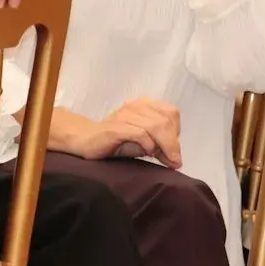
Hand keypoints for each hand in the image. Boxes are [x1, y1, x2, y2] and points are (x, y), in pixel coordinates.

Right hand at [59, 101, 181, 169]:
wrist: (87, 141)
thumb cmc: (117, 142)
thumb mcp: (143, 143)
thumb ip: (160, 146)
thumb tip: (177, 160)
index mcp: (144, 104)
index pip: (171, 113)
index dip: (176, 131)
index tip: (174, 151)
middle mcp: (135, 105)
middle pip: (165, 121)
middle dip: (173, 143)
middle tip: (174, 162)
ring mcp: (125, 115)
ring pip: (155, 126)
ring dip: (163, 146)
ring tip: (164, 159)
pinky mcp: (116, 127)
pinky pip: (140, 133)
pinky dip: (148, 144)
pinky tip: (148, 152)